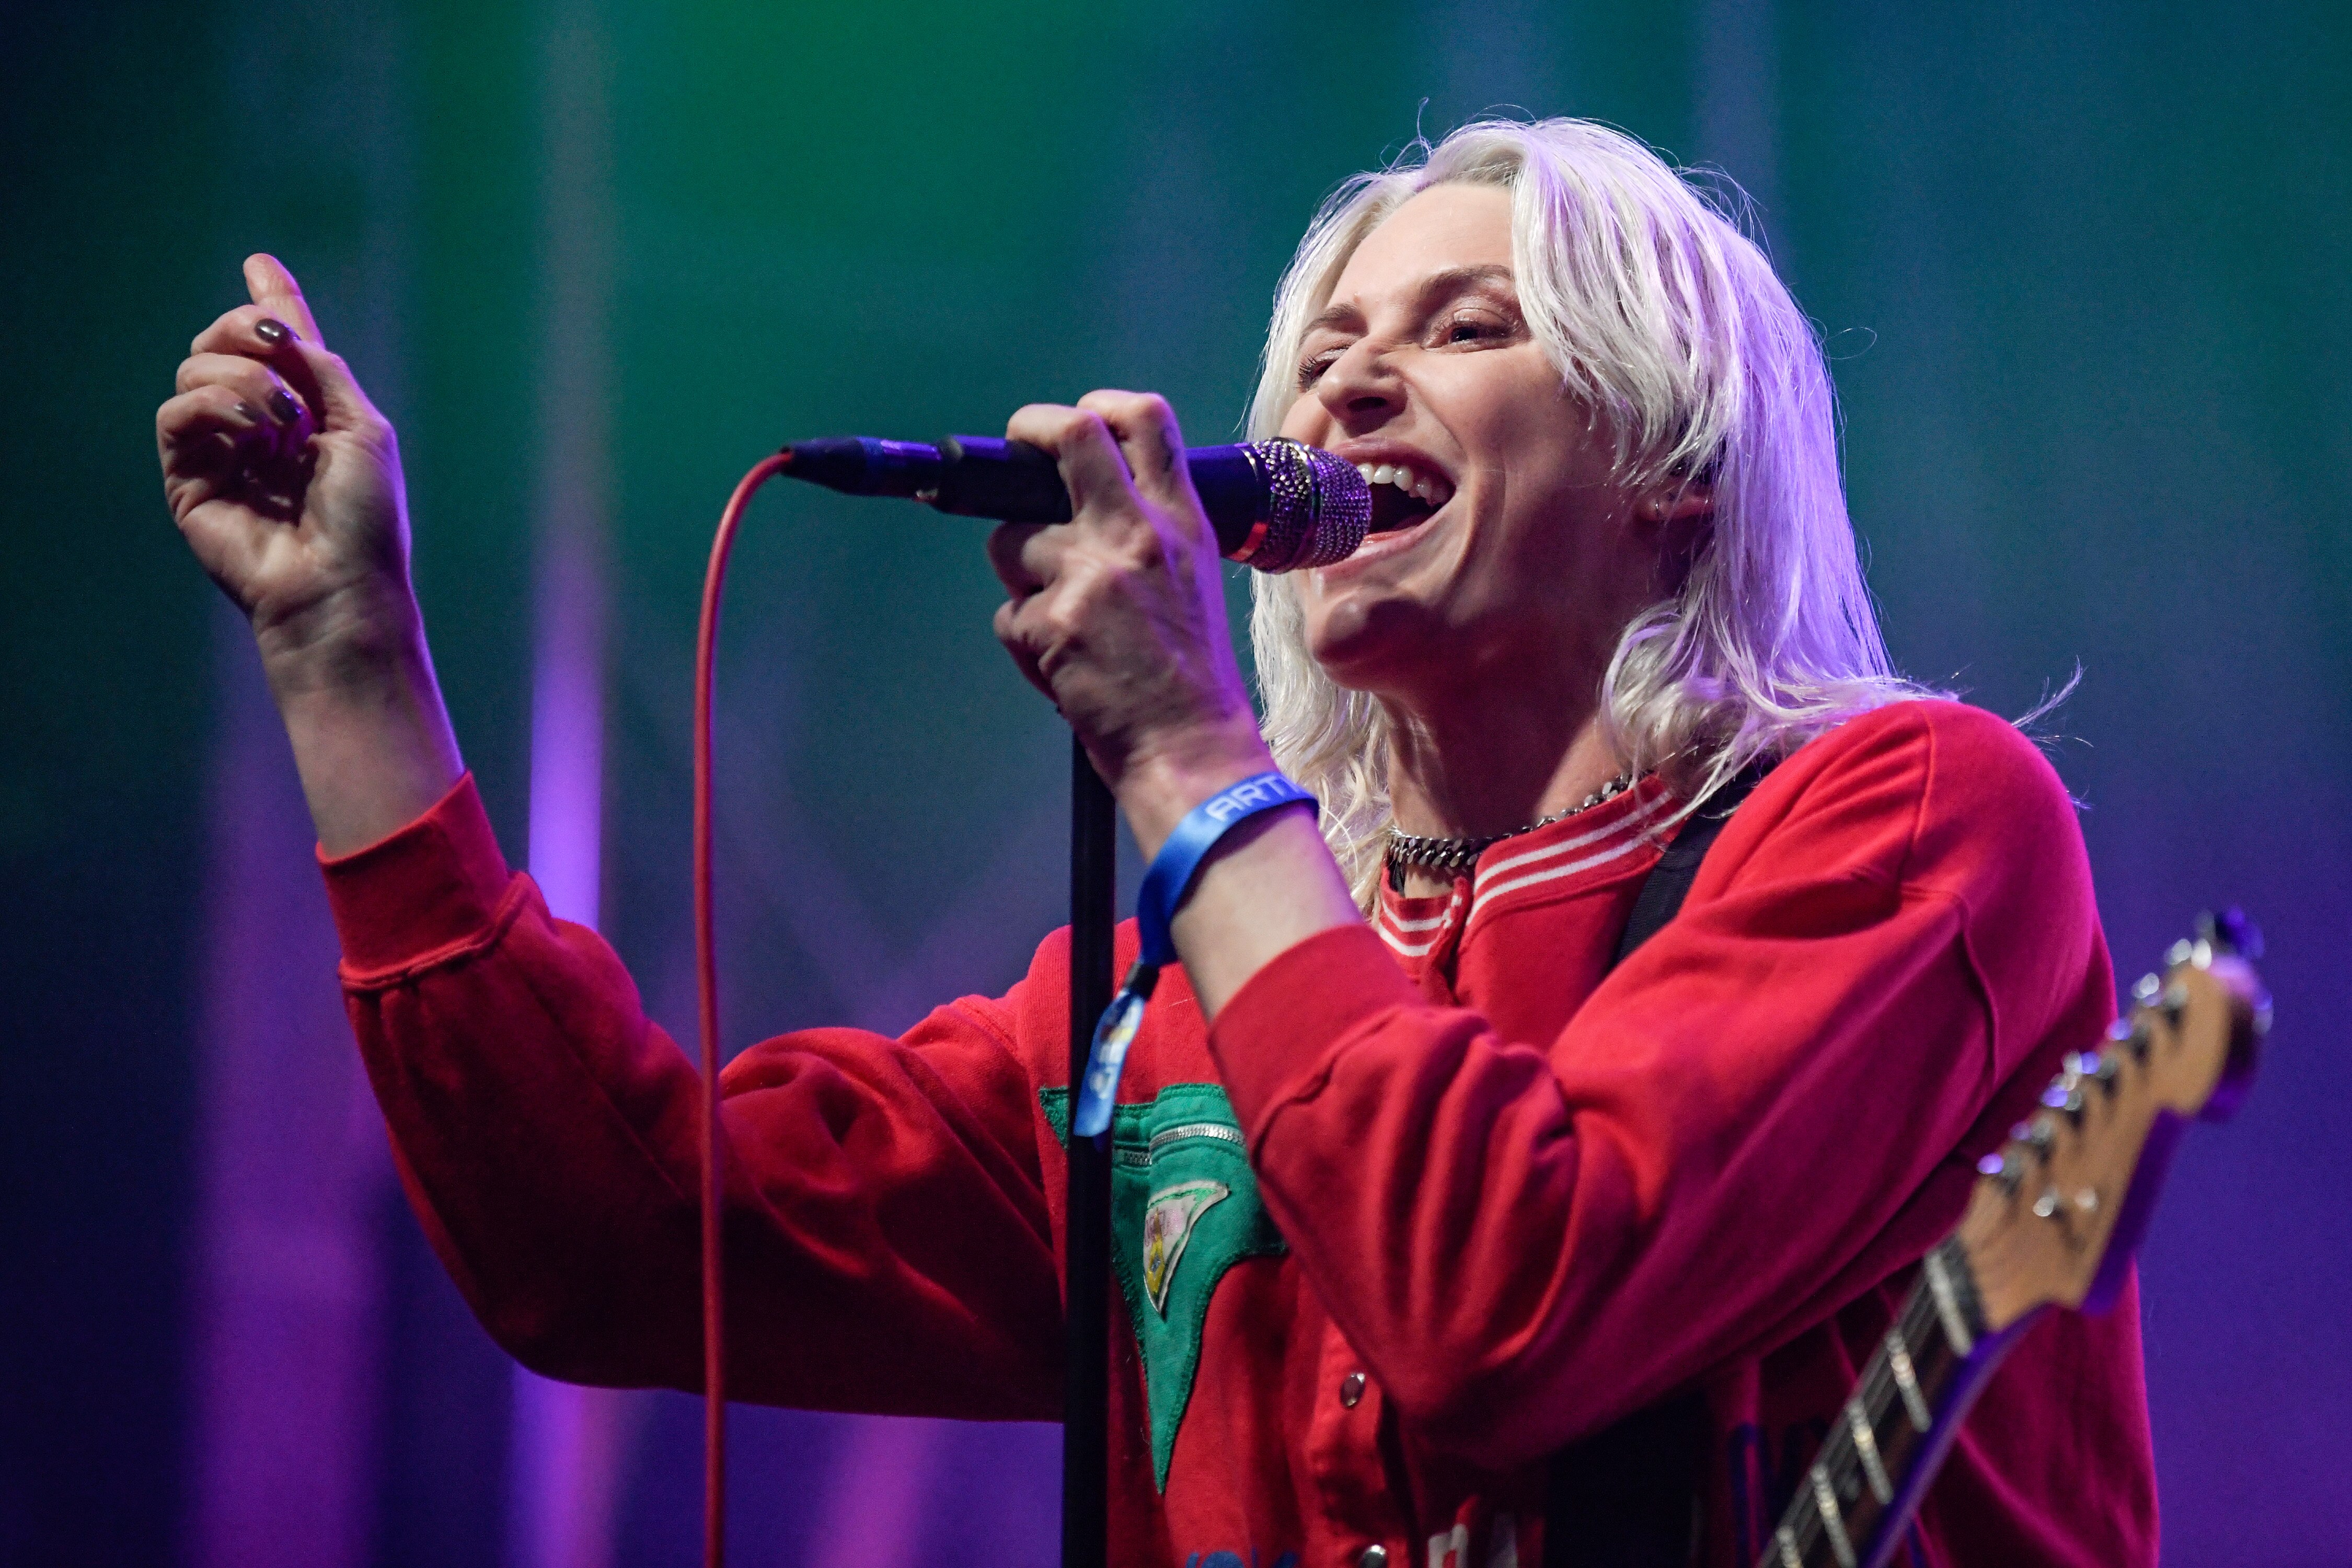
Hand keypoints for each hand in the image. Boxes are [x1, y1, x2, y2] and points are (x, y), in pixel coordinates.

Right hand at [159, 254, 417, 683]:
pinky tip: (253, 431)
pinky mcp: (187, 477)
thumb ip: (324, 370)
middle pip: (224, 341)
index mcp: (308, 414)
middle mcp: (260, 426)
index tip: (260, 262)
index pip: (279, 348)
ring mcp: (221, 450)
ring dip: (245, 377)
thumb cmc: (365, 518)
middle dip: (249, 327)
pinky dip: (214, 405)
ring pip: (195, 368)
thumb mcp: (363, 428)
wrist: (338, 583)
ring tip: (283, 421)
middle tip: (280, 345)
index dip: (270, 303)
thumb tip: (290, 326)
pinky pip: (175, 411)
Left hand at [986, 392, 1271, 849]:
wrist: (1191, 749)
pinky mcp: (1051, 621)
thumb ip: (1148, 534)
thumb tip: (1078, 504)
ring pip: (1011, 541)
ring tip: (1063, 623)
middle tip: (1010, 451)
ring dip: (1019, 577)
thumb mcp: (1192, 581)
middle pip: (1070, 436)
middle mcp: (1139, 534)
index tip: (1073, 420)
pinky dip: (1025, 642)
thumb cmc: (1190, 678)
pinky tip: (1064, 668)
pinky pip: (1008, 614)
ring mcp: (1091, 573)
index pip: (1147, 420)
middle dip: (1027, 431)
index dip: (1098, 405)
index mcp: (1181, 522)